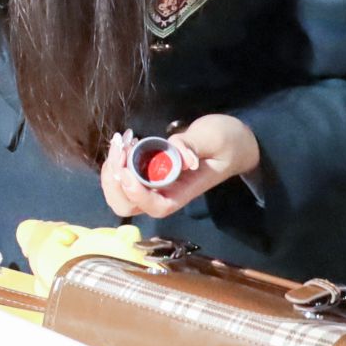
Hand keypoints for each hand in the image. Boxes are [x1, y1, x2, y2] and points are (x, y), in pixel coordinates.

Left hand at [99, 114, 261, 219]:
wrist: (233, 141)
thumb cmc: (228, 142)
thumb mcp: (215, 139)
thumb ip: (194, 145)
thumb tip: (181, 157)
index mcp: (185, 191)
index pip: (157, 206)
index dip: (138, 194)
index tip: (127, 170)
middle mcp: (166, 192)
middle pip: (129, 206)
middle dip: (115, 182)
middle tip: (121, 150)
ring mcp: (154, 184)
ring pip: (120, 193)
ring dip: (112, 169)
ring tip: (121, 143)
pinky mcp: (147, 172)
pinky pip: (122, 176)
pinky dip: (115, 161)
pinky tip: (124, 142)